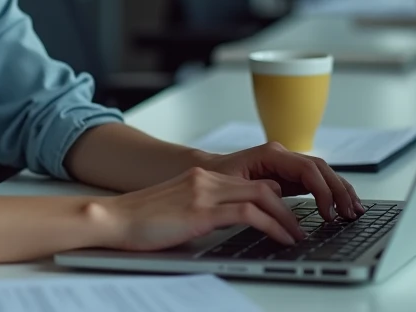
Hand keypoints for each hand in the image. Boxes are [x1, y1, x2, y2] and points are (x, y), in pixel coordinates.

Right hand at [93, 167, 306, 251]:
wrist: (112, 219)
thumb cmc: (140, 222)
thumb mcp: (178, 209)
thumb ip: (203, 209)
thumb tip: (230, 222)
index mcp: (202, 177)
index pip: (251, 181)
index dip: (277, 197)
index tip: (292, 214)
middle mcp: (206, 179)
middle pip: (264, 186)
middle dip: (290, 207)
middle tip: (303, 226)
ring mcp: (204, 192)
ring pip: (262, 196)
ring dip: (286, 218)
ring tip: (298, 236)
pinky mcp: (201, 210)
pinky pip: (248, 213)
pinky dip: (271, 225)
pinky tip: (281, 238)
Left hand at [201, 142, 365, 221]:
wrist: (204, 173)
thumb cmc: (214, 179)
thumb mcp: (233, 187)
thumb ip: (258, 195)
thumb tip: (280, 210)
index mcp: (271, 154)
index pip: (307, 169)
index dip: (322, 190)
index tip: (329, 212)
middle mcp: (282, 156)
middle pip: (321, 169)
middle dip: (339, 190)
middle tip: (350, 213)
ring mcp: (287, 165)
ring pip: (322, 174)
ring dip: (341, 191)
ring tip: (354, 211)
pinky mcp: (288, 177)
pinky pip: (315, 182)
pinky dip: (331, 193)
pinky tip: (341, 207)